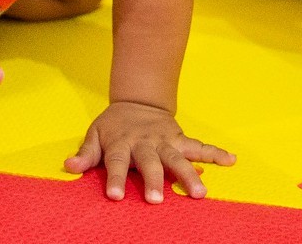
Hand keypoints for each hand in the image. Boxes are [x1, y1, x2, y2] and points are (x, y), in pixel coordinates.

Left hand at [64, 101, 234, 202]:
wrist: (137, 101)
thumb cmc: (114, 125)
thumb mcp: (95, 134)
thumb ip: (86, 153)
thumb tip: (69, 166)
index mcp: (121, 143)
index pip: (116, 163)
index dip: (114, 179)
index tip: (114, 196)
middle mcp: (145, 142)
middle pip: (150, 162)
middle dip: (154, 180)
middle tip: (157, 200)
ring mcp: (165, 140)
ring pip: (179, 157)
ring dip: (190, 174)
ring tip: (200, 193)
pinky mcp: (180, 138)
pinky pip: (200, 146)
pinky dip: (216, 153)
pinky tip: (231, 160)